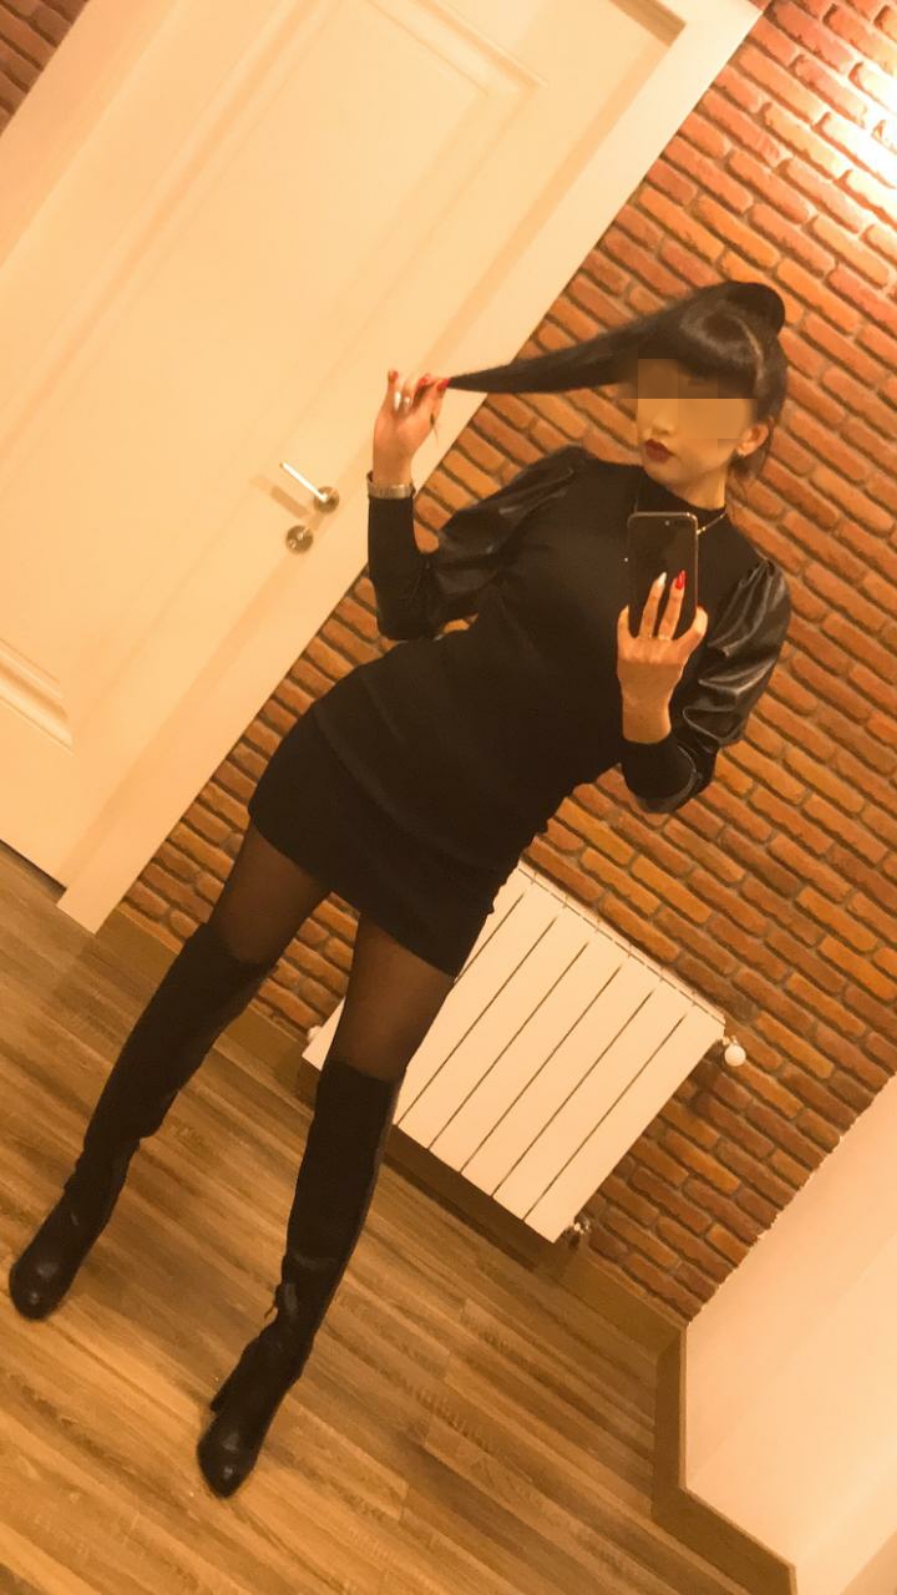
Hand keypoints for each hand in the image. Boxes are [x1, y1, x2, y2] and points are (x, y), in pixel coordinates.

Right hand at [372, 370, 447, 468]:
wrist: (389, 448)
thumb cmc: (410, 438)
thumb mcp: (423, 419)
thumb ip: (431, 398)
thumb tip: (445, 380)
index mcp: (433, 404)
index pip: (436, 382)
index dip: (430, 379)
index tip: (423, 383)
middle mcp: (421, 398)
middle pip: (420, 377)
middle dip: (413, 385)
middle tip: (408, 400)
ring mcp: (406, 397)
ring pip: (406, 378)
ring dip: (402, 388)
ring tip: (399, 406)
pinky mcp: (392, 396)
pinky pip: (394, 380)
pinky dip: (393, 377)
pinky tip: (391, 374)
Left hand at [617, 572, 707, 702]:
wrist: (643, 700)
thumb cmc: (663, 682)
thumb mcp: (678, 666)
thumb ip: (680, 646)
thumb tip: (682, 618)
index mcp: (677, 657)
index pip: (695, 633)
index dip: (700, 619)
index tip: (699, 608)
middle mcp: (660, 652)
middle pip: (670, 618)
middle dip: (675, 596)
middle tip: (678, 579)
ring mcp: (641, 650)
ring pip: (648, 617)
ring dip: (654, 596)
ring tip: (658, 582)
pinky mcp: (625, 650)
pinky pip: (625, 626)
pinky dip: (627, 614)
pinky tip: (631, 606)